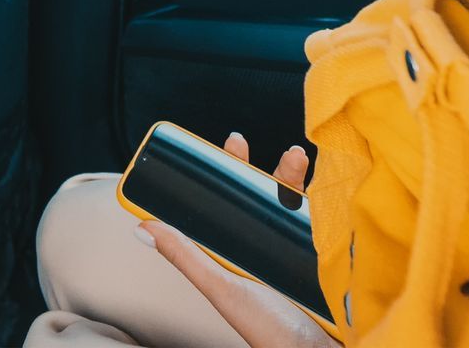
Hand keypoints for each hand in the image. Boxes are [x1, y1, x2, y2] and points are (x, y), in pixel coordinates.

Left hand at [138, 133, 335, 347]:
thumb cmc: (270, 330)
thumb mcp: (223, 288)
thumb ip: (187, 257)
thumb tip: (142, 228)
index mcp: (236, 257)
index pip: (223, 209)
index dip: (218, 178)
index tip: (211, 147)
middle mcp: (265, 251)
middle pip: (256, 199)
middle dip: (251, 167)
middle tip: (238, 140)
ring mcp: (296, 253)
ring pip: (290, 205)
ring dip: (289, 175)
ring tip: (295, 156)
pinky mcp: (326, 257)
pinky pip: (323, 222)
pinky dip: (324, 199)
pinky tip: (324, 180)